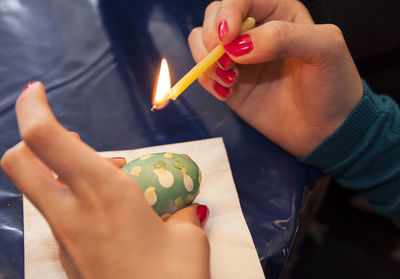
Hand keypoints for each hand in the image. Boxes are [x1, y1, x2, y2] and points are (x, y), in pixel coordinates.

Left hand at [1, 82, 209, 278]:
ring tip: (105, 175)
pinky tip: (108, 210)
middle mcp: (73, 212)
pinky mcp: (67, 256)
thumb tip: (177, 206)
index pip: (47, 140)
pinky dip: (72, 198)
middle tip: (72, 140)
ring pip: (39, 189)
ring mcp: (64, 238)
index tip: (36, 91)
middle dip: (32, 139)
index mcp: (104, 194)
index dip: (32, 108)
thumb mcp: (188, 236)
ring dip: (58, 170)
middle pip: (19, 163)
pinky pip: (58, 214)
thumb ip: (178, 211)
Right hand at [189, 0, 362, 156]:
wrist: (327, 130)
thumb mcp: (325, 49)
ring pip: (201, 42)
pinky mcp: (230, 83)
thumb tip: (238, 46)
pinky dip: (207, 79)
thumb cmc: (333, 85)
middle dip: (211, 35)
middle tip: (225, 60)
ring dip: (207, 59)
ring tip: (230, 79)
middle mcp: (255, 31)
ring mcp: (239, 58)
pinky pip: (204, 72)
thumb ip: (283, 37)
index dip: (228, 12)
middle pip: (214, 16)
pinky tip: (228, 92)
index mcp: (279, 12)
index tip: (227, 37)